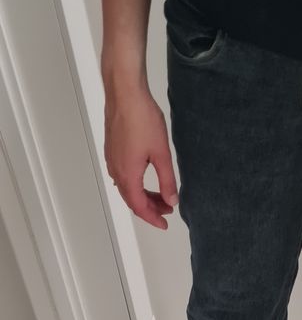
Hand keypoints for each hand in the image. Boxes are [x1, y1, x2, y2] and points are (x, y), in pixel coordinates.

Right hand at [104, 85, 177, 229]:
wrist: (125, 95)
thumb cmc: (143, 120)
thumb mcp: (161, 153)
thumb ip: (167, 180)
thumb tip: (171, 200)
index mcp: (128, 174)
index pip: (139, 206)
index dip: (152, 218)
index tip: (164, 224)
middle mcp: (116, 170)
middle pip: (131, 199)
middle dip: (150, 207)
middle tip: (168, 209)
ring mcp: (112, 159)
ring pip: (126, 187)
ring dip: (143, 195)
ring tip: (161, 195)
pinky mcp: (112, 150)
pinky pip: (122, 176)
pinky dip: (135, 183)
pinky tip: (146, 178)